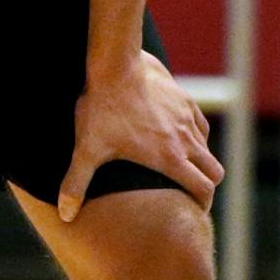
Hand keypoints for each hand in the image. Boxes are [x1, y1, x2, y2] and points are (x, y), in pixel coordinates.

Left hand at [58, 51, 223, 222]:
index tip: (192, 210)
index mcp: (169, 158)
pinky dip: (196, 136)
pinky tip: (178, 136)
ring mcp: (188, 119)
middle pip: (214, 172)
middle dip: (206, 184)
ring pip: (209, 148)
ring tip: (181, 166)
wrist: (115, 65)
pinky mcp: (185, 100)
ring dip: (201, 160)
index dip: (201, 205)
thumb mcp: (86, 149)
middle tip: (189, 191)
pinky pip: (201, 125)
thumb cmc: (101, 108)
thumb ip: (76, 184)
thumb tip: (65, 214)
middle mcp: (185, 140)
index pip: (203, 190)